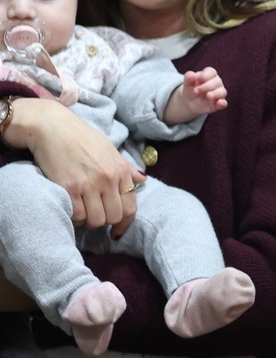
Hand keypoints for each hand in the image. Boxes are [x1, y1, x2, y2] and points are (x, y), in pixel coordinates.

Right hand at [6, 98, 142, 234]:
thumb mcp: (109, 149)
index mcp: (121, 170)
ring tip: (82, 212)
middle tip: (95, 216)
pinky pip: (77, 215)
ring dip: (89, 221)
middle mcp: (108, 179)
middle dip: (106, 222)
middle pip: (114, 217)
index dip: (125, 223)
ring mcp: (89, 184)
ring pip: (96, 220)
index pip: (131, 207)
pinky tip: (71, 208)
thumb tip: (142, 180)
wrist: (52, 126)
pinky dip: (74, 217)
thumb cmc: (81, 137)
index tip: (117, 231)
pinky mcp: (68, 187)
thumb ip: (126, 168)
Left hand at [181, 67, 227, 114]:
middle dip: (207, 86)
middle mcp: (217, 83)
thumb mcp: (187, 83)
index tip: (198, 80)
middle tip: (196, 91)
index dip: (205, 75)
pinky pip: (224, 103)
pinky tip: (219, 103)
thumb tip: (192, 75)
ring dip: (216, 93)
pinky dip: (222, 103)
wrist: (190, 103)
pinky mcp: (219, 104)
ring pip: (222, 92)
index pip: (211, 72)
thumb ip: (188, 77)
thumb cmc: (191, 89)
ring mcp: (219, 94)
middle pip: (217, 81)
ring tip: (208, 96)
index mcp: (209, 75)